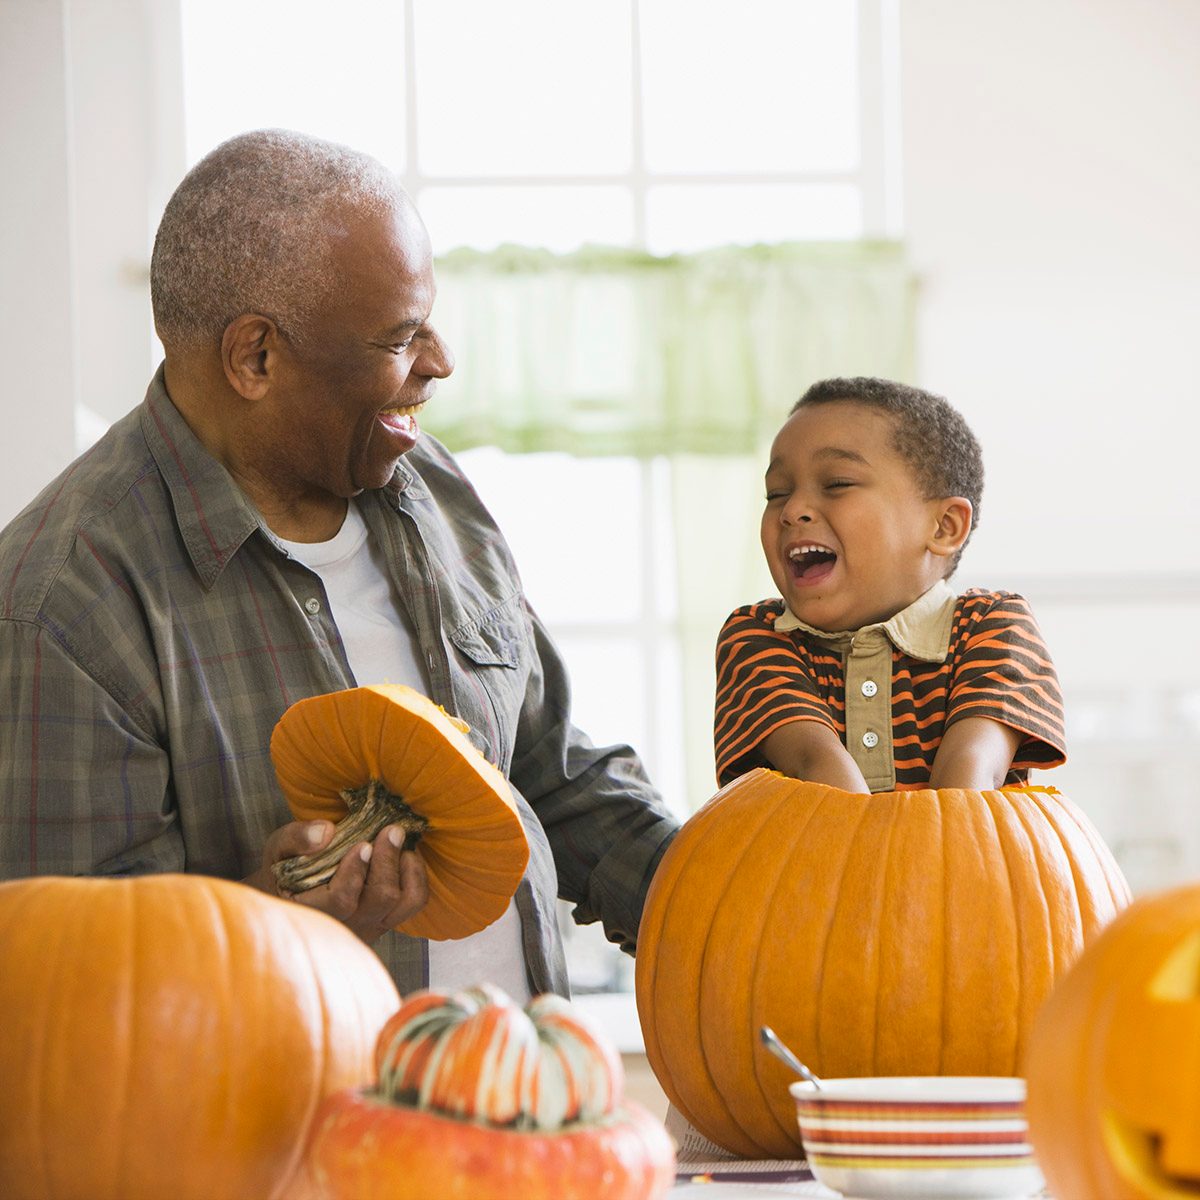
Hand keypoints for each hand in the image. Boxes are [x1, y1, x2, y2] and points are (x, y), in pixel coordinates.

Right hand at [246, 819, 428, 944]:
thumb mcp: (278, 850)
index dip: (355, 872)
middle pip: (380, 900)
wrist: (291, 896)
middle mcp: (345, 926)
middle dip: (388, 861)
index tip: (363, 844)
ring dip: (406, 869)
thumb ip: (296, 839)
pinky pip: (413, 903)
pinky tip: (406, 856)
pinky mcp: (385, 920)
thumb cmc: (284, 871)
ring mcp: (368, 926)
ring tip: (399, 842)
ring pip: (402, 903)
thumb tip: (327, 832)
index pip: (341, 902)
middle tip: (391, 831)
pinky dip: (417, 876)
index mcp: (312, 912)